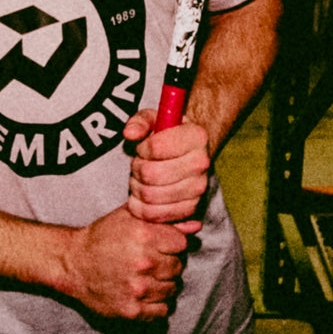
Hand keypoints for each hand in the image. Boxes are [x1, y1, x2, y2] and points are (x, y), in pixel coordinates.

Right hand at [64, 205, 189, 320]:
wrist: (74, 263)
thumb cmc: (102, 236)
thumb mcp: (129, 218)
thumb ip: (164, 220)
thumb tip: (196, 226)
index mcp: (144, 235)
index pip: (181, 243)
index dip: (171, 242)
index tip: (159, 244)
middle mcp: (144, 262)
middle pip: (178, 266)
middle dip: (167, 263)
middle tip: (150, 261)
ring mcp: (139, 289)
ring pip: (172, 289)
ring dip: (162, 284)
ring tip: (145, 277)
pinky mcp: (132, 311)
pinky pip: (162, 311)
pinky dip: (156, 304)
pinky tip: (144, 293)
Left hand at [123, 109, 209, 230]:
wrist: (186, 153)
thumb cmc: (166, 134)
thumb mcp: (153, 119)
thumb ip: (139, 121)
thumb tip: (130, 133)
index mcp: (196, 136)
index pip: (156, 147)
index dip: (142, 148)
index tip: (143, 147)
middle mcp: (202, 163)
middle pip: (151, 174)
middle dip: (136, 169)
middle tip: (137, 164)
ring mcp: (198, 188)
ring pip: (151, 195)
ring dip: (137, 187)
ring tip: (139, 178)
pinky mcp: (191, 207)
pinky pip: (157, 214)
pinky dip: (142, 207)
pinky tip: (142, 194)